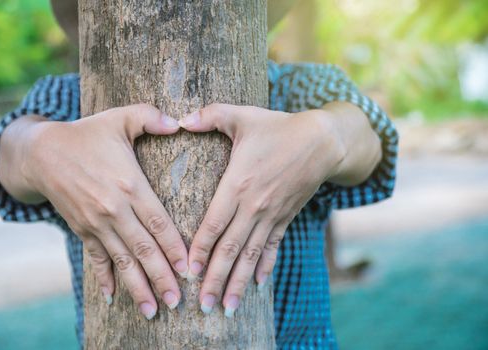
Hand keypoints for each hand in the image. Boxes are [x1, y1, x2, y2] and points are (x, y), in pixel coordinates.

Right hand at [0, 104, 187, 318]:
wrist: (41, 152)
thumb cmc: (86, 133)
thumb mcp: (120, 118)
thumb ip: (151, 118)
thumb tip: (180, 121)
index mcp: (130, 185)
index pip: (159, 224)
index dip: (175, 248)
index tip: (189, 270)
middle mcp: (114, 210)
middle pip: (144, 249)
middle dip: (161, 277)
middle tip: (177, 302)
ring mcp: (96, 223)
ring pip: (122, 260)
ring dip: (137, 286)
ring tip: (153, 310)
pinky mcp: (82, 229)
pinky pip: (95, 258)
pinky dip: (104, 278)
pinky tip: (111, 297)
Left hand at [179, 103, 347, 316]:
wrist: (323, 141)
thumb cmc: (278, 127)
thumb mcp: (242, 116)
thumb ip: (209, 116)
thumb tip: (179, 119)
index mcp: (238, 184)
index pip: (213, 224)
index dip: (200, 250)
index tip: (188, 272)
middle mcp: (253, 206)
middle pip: (230, 249)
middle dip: (216, 279)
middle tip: (204, 305)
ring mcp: (271, 215)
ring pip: (250, 255)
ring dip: (238, 282)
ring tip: (228, 307)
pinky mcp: (285, 217)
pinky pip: (273, 247)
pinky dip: (264, 266)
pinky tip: (258, 284)